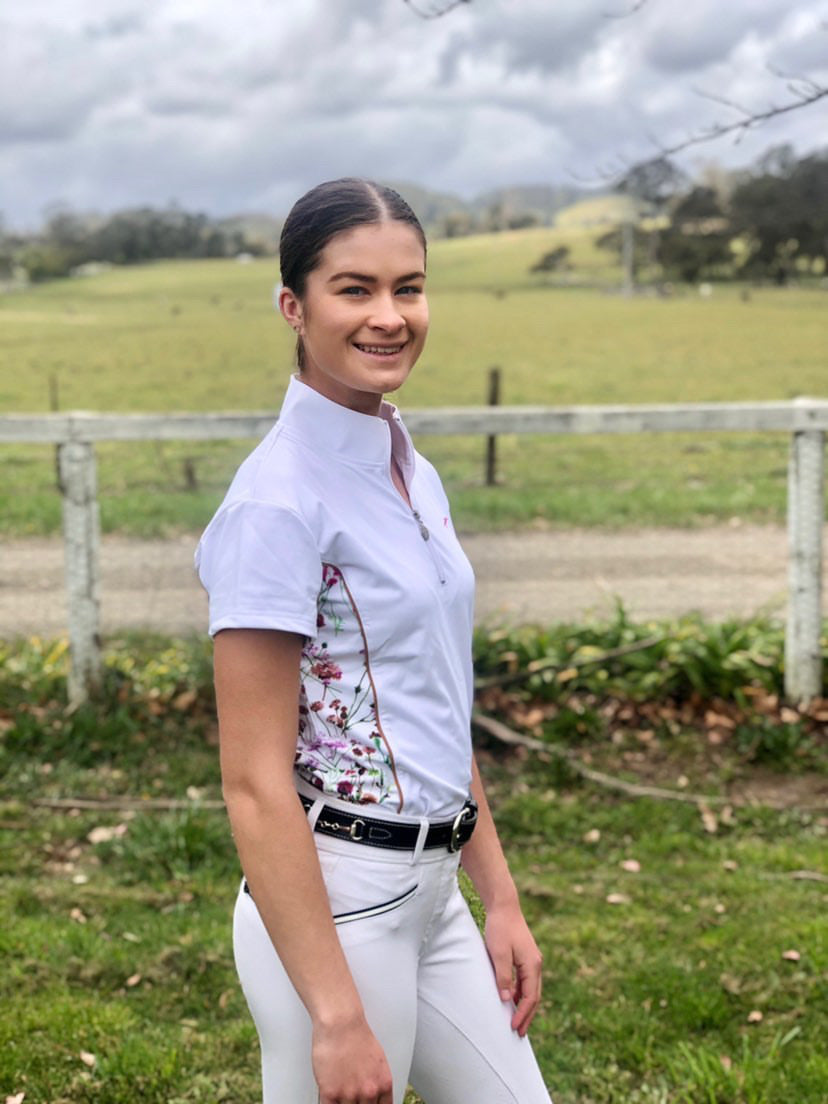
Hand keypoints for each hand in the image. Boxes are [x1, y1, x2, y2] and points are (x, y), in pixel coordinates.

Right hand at [312, 1015, 393, 1103]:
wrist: (341, 1022)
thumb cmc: (356, 1034)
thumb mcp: (378, 1061)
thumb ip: (376, 1082)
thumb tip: (372, 1095)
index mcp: (383, 1084)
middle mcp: (369, 1092)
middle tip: (351, 1098)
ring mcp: (349, 1094)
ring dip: (342, 1103)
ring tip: (340, 1093)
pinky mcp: (330, 1093)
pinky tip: (330, 1098)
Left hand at [484, 901, 543, 1035]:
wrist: (504, 906)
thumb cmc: (500, 928)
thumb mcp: (498, 954)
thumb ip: (503, 977)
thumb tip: (505, 1000)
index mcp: (532, 965)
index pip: (530, 997)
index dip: (522, 1014)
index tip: (513, 1027)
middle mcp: (535, 964)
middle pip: (534, 996)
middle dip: (527, 1015)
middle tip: (518, 1033)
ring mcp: (531, 960)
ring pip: (530, 989)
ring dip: (524, 1006)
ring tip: (515, 1021)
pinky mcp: (525, 956)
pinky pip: (525, 981)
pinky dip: (520, 993)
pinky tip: (511, 999)